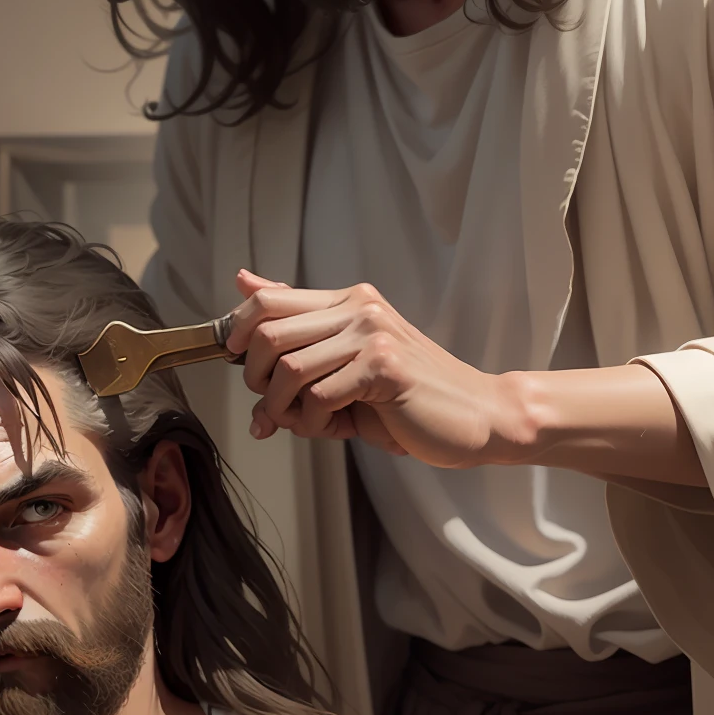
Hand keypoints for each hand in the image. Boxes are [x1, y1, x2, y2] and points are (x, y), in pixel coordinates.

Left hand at [223, 270, 706, 486]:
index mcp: (350, 301)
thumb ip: (300, 335)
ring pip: (287, 368)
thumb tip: (242, 285)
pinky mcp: (383, 367)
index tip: (236, 363)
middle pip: (267, 331)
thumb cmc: (409, 401)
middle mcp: (359, 308)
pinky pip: (317, 397)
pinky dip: (314, 424)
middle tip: (274, 407)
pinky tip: (337, 429)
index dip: (236, 331)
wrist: (477, 418)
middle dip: (255, 379)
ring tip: (309, 423)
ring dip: (283, 409)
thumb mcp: (347, 366)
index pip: (268, 299)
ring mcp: (372, 334)